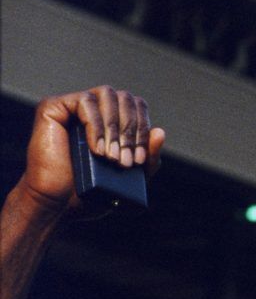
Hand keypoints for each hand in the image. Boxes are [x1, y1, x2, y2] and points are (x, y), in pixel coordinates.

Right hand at [16, 88, 164, 215]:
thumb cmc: (90, 192)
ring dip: (114, 127)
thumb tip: (160, 131)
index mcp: (111, 121)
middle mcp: (93, 110)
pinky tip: (96, 150)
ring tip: (110, 157)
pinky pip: (85, 102)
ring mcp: (72, 107)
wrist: (57, 204)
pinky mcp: (53, 107)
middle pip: (125, 97)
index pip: (137, 106)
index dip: (143, 127)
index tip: (140, 158)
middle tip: (126, 160)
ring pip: (107, 94)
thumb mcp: (129, 177)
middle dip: (131, 129)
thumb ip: (148, 158)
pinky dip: (96, 126)